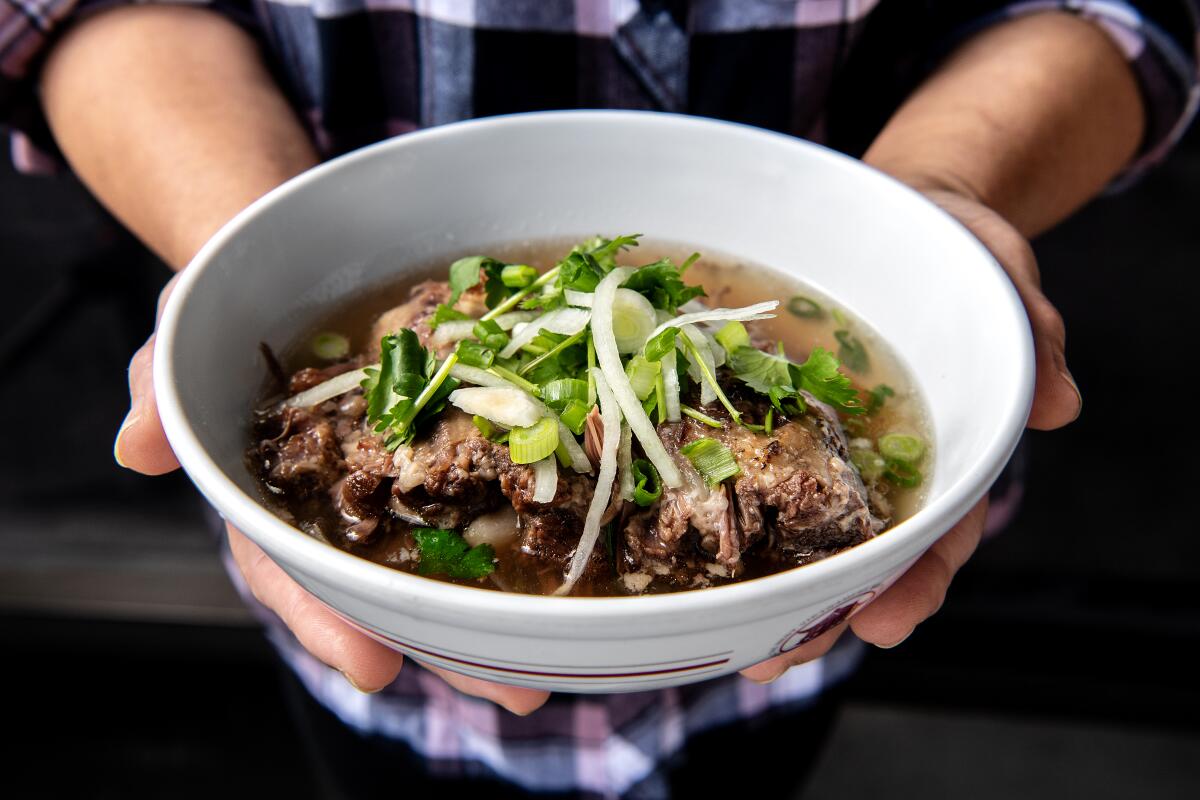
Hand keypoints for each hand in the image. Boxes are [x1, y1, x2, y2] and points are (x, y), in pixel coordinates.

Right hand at [115, 278, 549, 714]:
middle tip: (511, 696)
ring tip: (560, 665)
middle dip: (449, 644)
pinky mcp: (457, 442)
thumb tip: (137, 447)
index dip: (326, 618)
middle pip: (392, 588)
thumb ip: (163, 387)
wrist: (286, 262)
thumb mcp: (185, 335)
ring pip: (449, 559)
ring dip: (504, 615)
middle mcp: (344, 503)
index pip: (291, 570)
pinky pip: (497, 485)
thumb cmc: (231, 309)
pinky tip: (585, 561)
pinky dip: (539, 521)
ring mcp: (404, 479)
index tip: (372, 665)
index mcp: (274, 497)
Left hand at [740, 188, 1081, 683]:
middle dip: (823, 611)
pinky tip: (678, 544)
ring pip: (797, 530)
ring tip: (727, 633)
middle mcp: (881, 464)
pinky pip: (742, 466)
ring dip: (765, 584)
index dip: (915, 580)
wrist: (897, 215)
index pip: (940, 530)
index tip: (884, 622)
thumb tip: (1059, 403)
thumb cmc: (957, 253)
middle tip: (780, 655)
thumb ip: (1030, 334)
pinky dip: (715, 507)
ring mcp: (821, 447)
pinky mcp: (769, 418)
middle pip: (859, 554)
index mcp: (943, 446)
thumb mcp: (1001, 278)